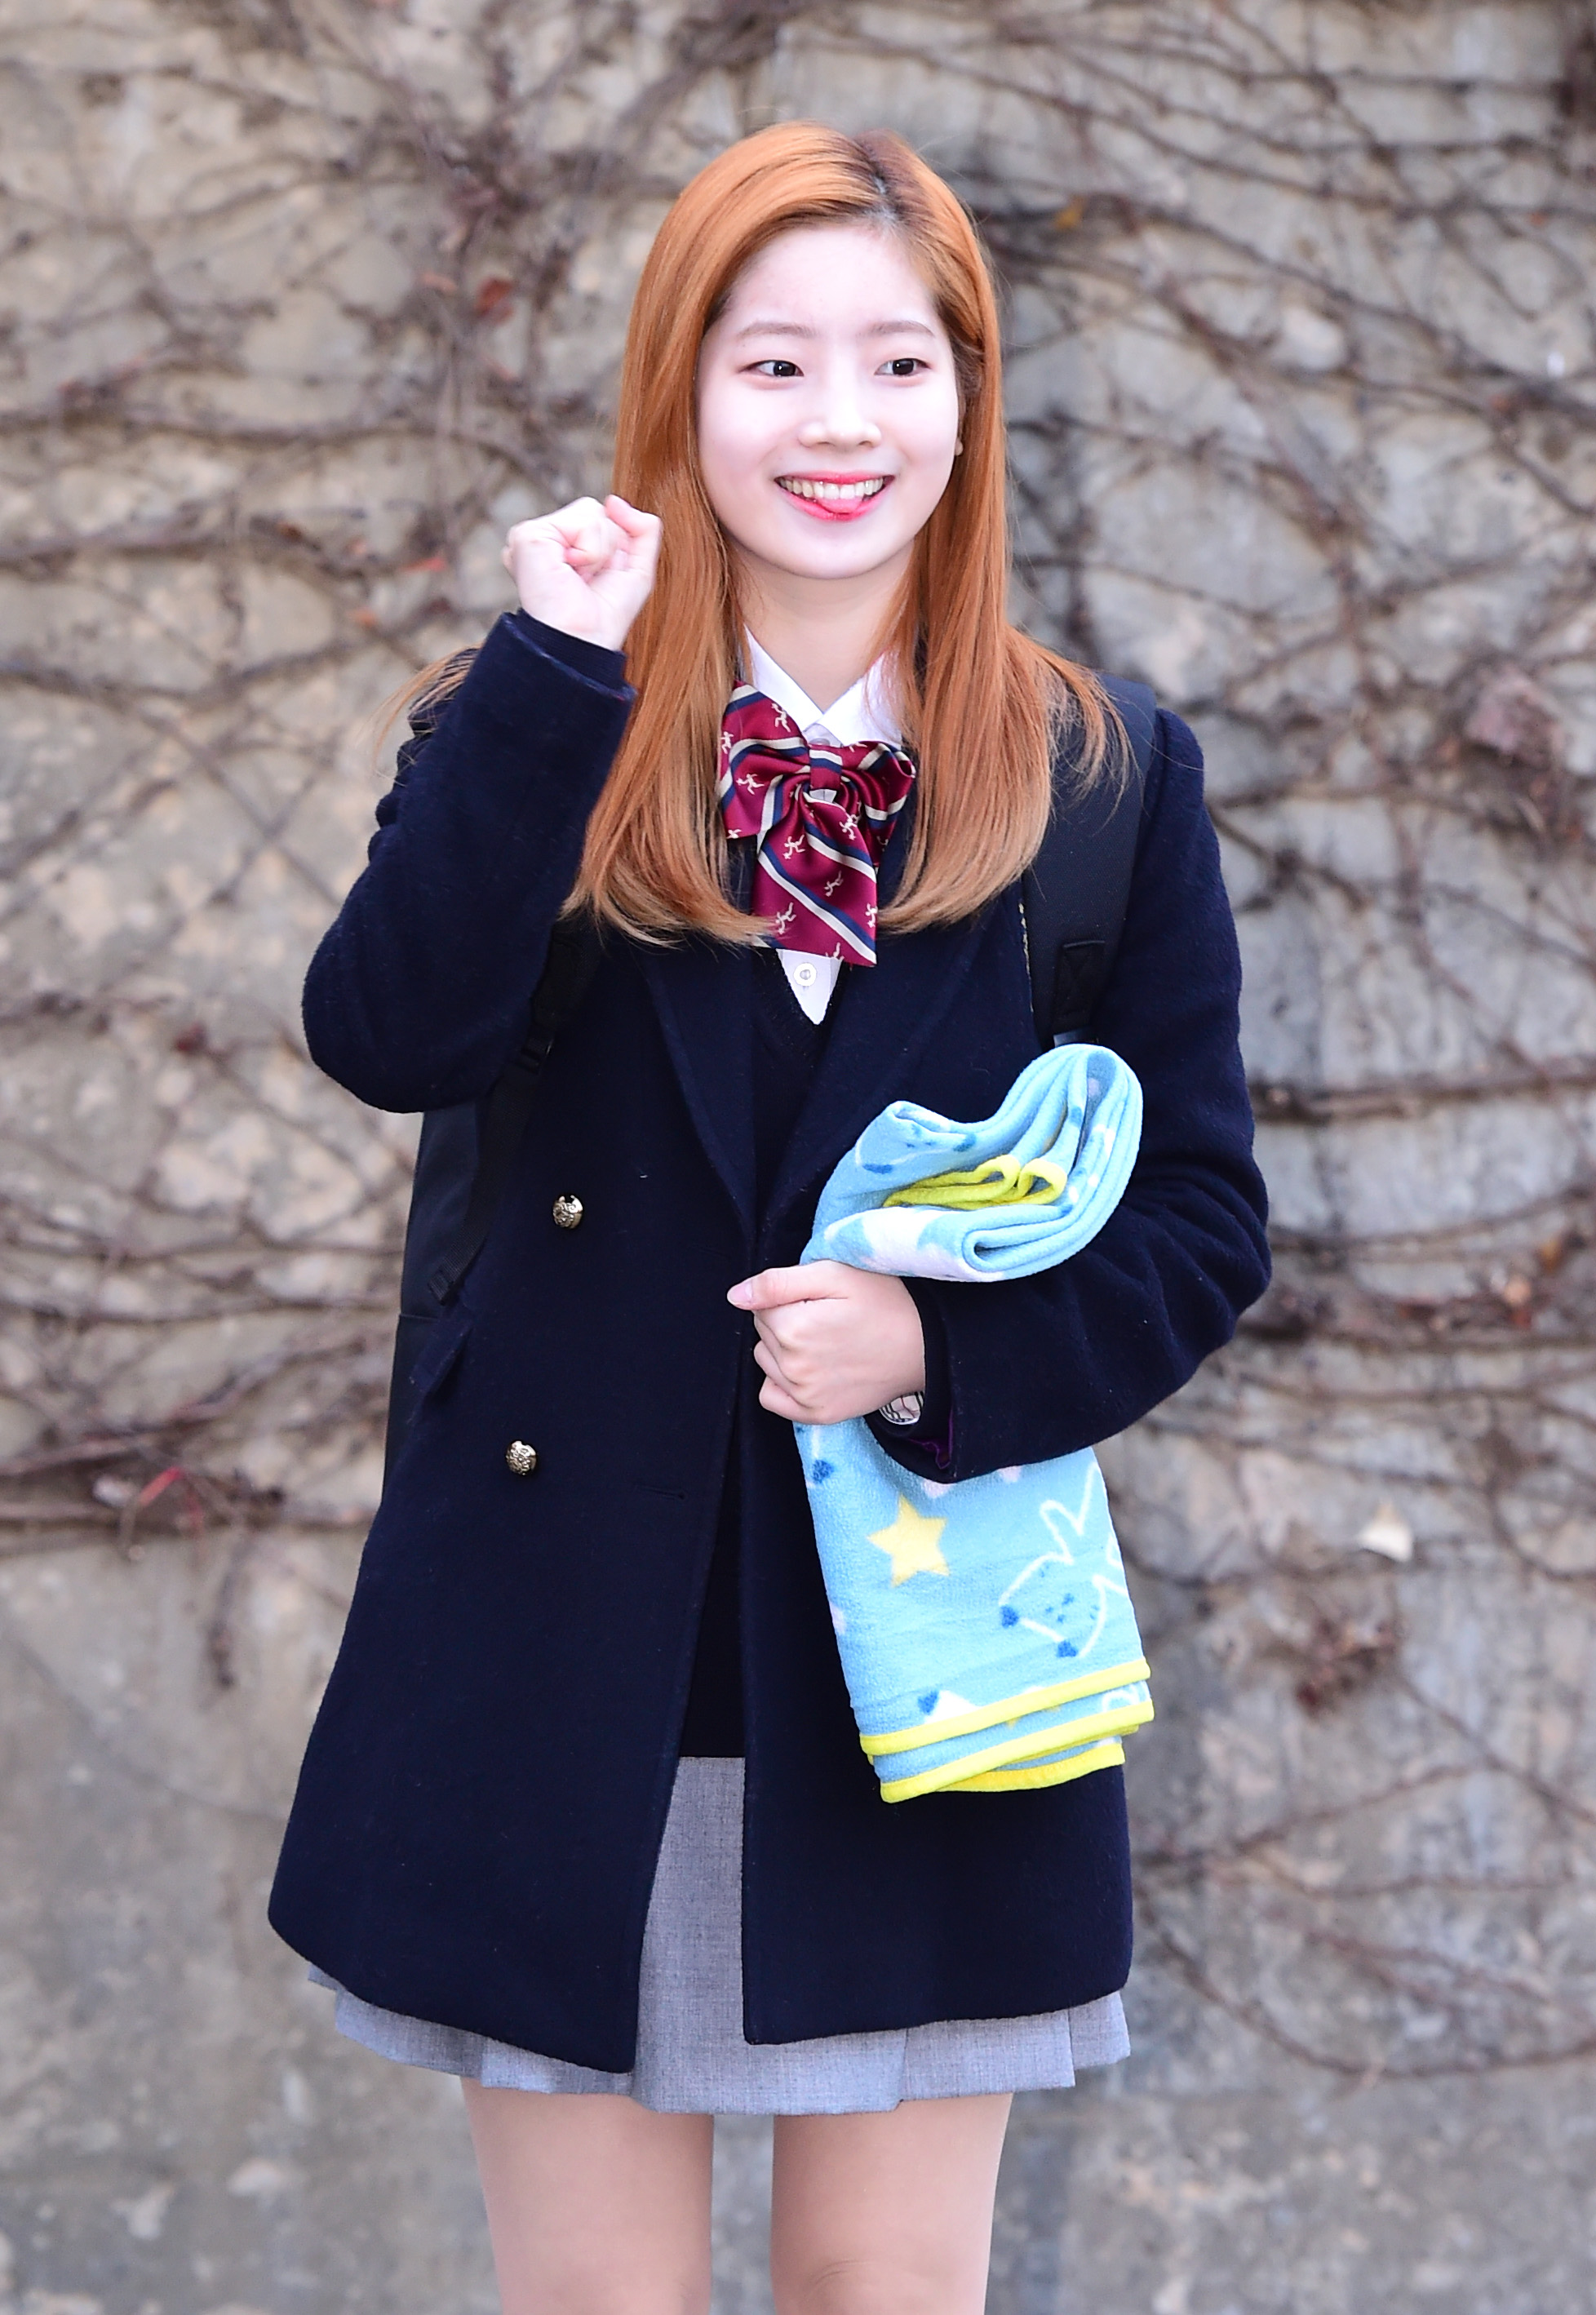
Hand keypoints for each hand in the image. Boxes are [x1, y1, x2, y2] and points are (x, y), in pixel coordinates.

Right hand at [501, 493, 661, 650]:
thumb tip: (614, 500)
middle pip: (598, 511)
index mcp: (563, 546)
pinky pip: (583, 520)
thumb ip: (641, 529)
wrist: (584, 642)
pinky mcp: (528, 535)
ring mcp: (534, 535)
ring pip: (592, 511)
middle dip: (609, 548)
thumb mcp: (636, 569)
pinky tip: (569, 571)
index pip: (602, 519)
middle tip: (588, 581)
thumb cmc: (605, 617)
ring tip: (579, 577)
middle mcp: (545, 540)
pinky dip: (590, 550)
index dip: (614, 550)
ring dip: (599, 551)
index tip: (598, 582)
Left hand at [727, 1261, 925, 1426]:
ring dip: (783, 1350)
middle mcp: (792, 1367)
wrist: (925, 1346)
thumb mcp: (834, 1275)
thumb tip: (736, 1296)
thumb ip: (778, 1283)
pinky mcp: (815, 1415)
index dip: (788, 1297)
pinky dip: (781, 1383)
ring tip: (824, 1341)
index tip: (819, 1299)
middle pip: (761, 1334)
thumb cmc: (883, 1302)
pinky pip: (771, 1397)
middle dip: (784, 1321)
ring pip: (765, 1361)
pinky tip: (809, 1370)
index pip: (759, 1306)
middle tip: (826, 1318)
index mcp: (793, 1329)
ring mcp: (803, 1396)